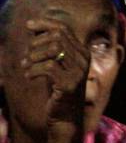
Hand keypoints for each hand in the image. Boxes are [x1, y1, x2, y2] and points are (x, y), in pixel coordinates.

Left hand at [21, 17, 89, 131]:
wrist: (66, 119)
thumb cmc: (57, 90)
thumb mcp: (55, 65)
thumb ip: (49, 48)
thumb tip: (33, 28)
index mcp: (82, 52)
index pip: (63, 28)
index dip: (44, 24)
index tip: (28, 25)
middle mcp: (84, 60)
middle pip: (57, 37)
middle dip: (36, 43)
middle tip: (27, 56)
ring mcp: (78, 72)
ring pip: (52, 50)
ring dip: (33, 57)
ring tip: (26, 66)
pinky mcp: (69, 84)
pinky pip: (47, 67)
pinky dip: (33, 70)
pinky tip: (29, 76)